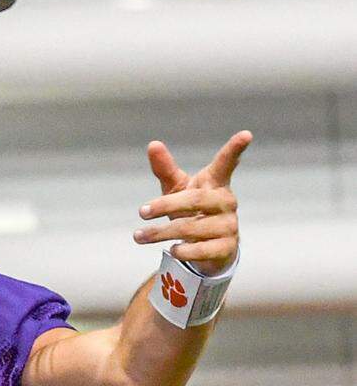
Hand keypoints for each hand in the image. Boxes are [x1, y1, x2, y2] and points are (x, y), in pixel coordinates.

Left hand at [133, 131, 252, 275]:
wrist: (207, 248)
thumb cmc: (190, 210)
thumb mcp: (177, 189)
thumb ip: (165, 169)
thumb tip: (153, 144)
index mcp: (215, 183)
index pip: (226, 164)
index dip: (235, 149)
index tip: (246, 134)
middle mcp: (226, 202)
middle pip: (195, 199)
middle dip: (166, 206)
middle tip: (141, 212)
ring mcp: (229, 225)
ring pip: (192, 227)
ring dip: (161, 233)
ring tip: (138, 236)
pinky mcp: (227, 247)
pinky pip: (202, 250)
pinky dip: (182, 250)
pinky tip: (171, 250)